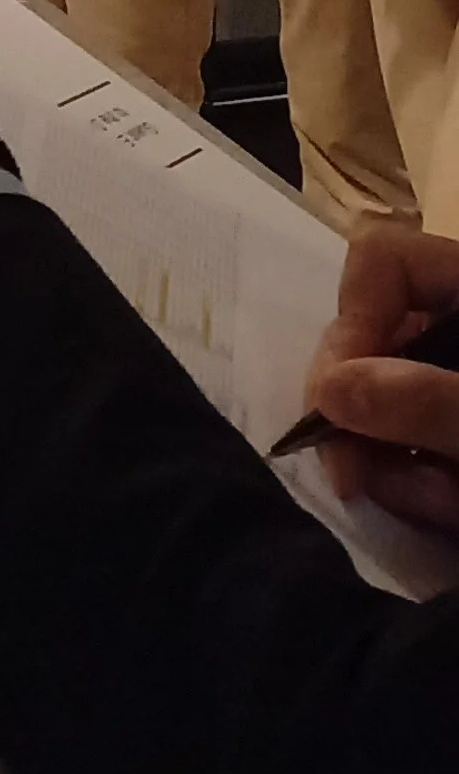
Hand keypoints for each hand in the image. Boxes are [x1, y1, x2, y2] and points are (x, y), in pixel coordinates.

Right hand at [299, 222, 458, 539]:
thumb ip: (426, 401)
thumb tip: (327, 392)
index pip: (382, 262)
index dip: (351, 322)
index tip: (344, 399)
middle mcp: (455, 326)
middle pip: (370, 342)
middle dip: (361, 419)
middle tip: (357, 483)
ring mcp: (452, 386)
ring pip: (386, 410)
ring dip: (398, 471)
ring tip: (442, 508)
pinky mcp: (454, 441)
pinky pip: (415, 454)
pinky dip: (423, 488)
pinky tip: (449, 512)